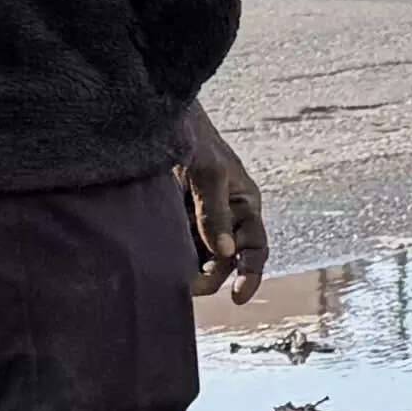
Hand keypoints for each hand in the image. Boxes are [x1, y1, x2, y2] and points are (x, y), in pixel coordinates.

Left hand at [172, 105, 268, 305]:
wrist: (156, 113)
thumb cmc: (192, 136)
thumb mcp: (208, 173)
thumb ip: (214, 213)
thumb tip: (226, 254)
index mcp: (244, 203)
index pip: (255, 247)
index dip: (251, 274)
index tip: (237, 297)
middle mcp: (225, 214)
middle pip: (226, 259)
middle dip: (211, 276)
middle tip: (186, 287)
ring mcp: (198, 216)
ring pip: (200, 255)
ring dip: (189, 269)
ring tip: (170, 278)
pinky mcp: (173, 216)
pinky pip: (176, 244)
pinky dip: (171, 256)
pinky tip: (158, 263)